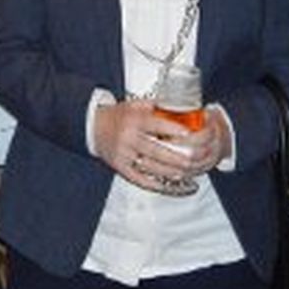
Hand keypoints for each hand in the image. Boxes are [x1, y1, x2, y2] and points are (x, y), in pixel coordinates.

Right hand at [92, 99, 213, 190]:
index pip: (157, 125)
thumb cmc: (119, 116)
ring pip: (152, 166)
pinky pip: (140, 179)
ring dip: (172, 171)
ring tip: (187, 171)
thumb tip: (180, 105)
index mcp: (134, 120)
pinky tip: (169, 183)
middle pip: (157, 150)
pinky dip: (156, 183)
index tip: (190, 134)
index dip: (174, 129)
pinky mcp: (120, 167)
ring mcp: (124, 154)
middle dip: (178, 156)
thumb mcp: (135, 105)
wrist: (94, 127)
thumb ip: (156, 105)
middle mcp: (129, 138)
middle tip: (194, 159)